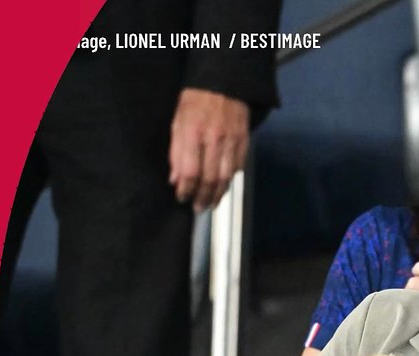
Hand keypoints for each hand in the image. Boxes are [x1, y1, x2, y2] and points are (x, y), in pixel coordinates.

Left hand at [169, 88, 249, 211]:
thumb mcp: (177, 122)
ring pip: (226, 177)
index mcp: (192, 133)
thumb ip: (176, 152)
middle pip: (210, 178)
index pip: (190, 171)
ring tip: (211, 203)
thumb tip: (175, 179)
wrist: (224, 83)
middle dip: (203, 197)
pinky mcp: (244, 141)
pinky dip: (230, 179)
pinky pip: (237, 167)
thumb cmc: (195, 102)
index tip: (182, 197)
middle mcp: (213, 140)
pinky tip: (223, 185)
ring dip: (218, 194)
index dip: (186, 189)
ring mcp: (231, 141)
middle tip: (198, 208)